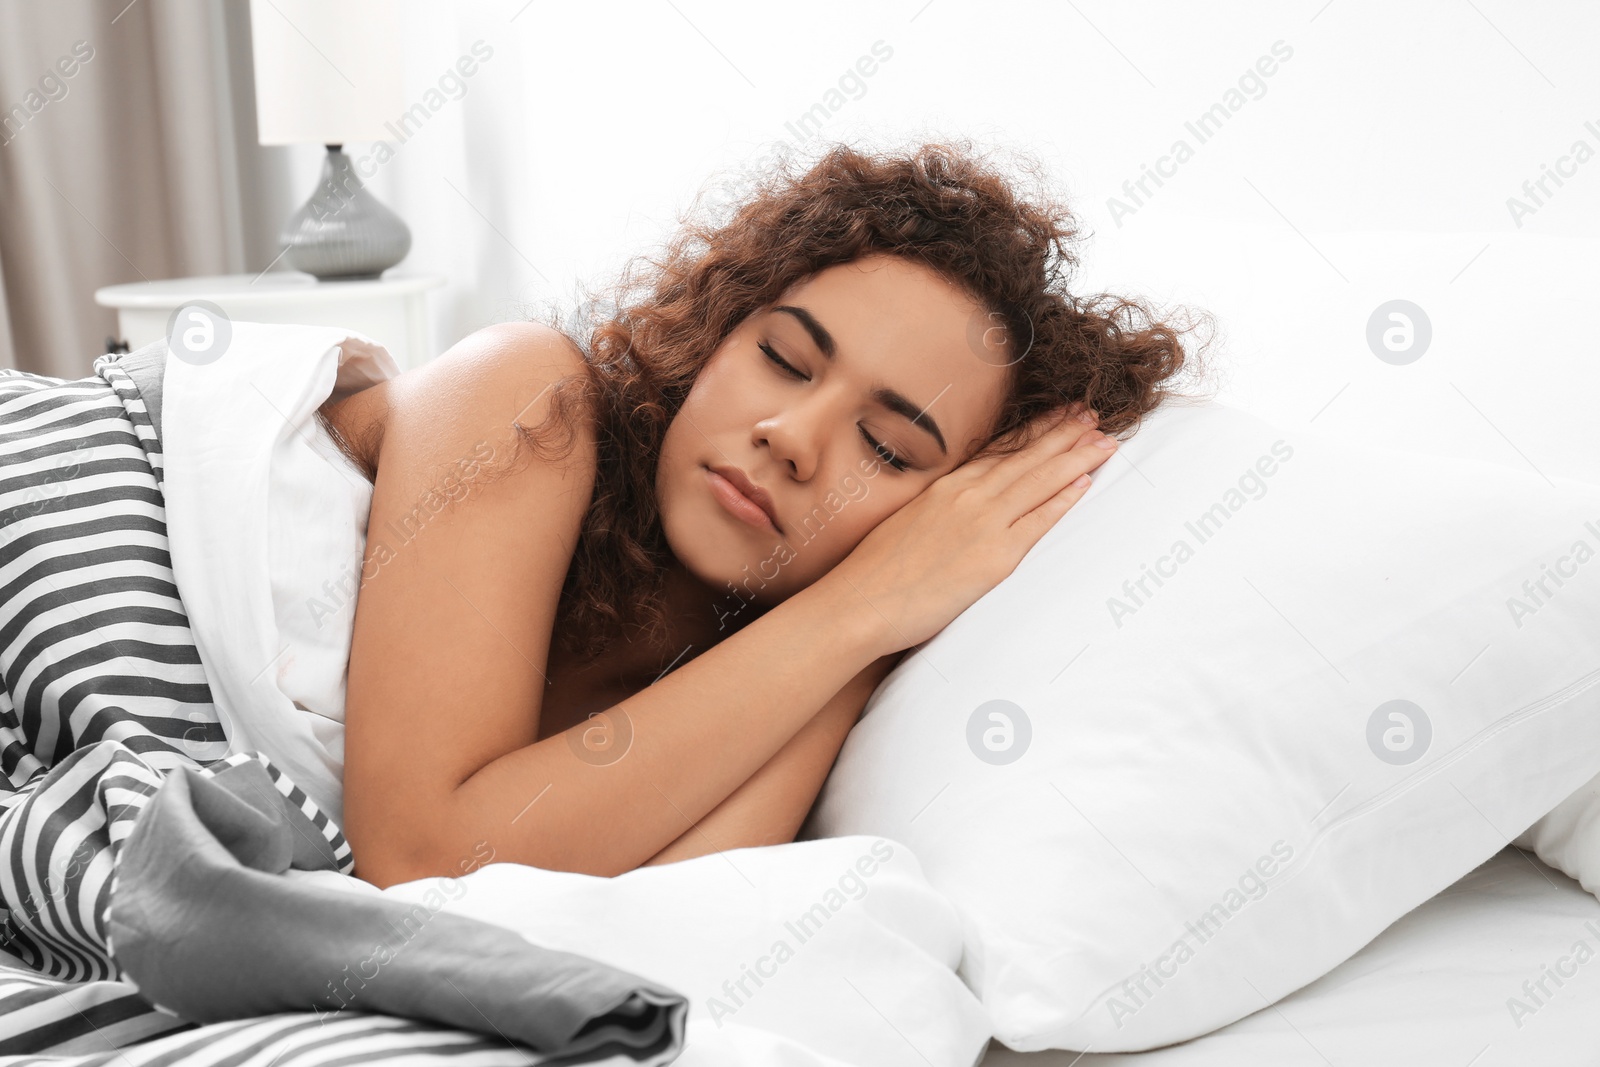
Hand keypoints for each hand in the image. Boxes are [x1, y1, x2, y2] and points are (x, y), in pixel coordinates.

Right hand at [820, 402, 1115, 655]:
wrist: (858, 603)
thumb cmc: (871, 575)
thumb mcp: (902, 527)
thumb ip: (933, 514)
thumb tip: (947, 517)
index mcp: (943, 488)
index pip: (997, 451)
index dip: (1030, 431)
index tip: (1054, 414)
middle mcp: (966, 496)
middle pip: (1024, 456)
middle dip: (1062, 432)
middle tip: (1092, 413)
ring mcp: (983, 522)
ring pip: (1039, 479)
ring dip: (1076, 456)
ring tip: (1104, 440)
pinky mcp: (996, 554)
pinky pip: (1040, 519)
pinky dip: (1065, 497)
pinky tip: (1086, 481)